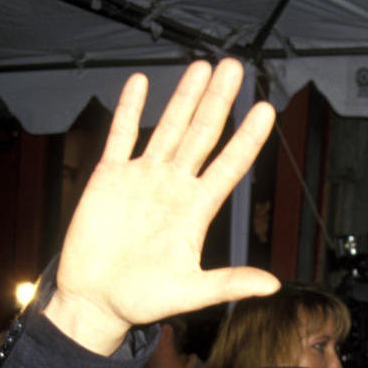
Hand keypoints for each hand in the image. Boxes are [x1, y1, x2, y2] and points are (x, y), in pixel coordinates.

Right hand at [46, 59, 279, 353]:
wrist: (95, 301)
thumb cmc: (142, 300)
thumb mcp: (191, 292)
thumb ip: (229, 282)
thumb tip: (272, 285)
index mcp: (195, 211)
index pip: (229, 165)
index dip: (248, 137)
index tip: (266, 109)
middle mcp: (173, 187)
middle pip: (202, 134)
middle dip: (219, 100)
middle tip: (235, 68)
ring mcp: (143, 178)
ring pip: (169, 127)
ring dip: (185, 96)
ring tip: (202, 66)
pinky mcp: (110, 177)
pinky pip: (122, 135)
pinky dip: (130, 109)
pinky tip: (141, 83)